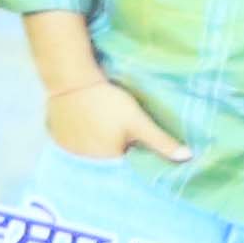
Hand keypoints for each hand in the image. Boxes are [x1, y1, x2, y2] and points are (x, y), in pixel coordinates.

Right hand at [44, 73, 178, 162]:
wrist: (71, 81)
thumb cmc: (108, 102)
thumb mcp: (138, 122)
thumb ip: (161, 141)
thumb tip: (187, 157)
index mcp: (108, 160)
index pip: (126, 159)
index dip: (133, 147)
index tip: (135, 135)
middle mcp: (86, 161)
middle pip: (107, 154)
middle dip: (115, 143)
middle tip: (117, 123)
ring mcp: (69, 149)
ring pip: (89, 146)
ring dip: (96, 138)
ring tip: (101, 118)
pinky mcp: (57, 136)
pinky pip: (72, 139)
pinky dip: (80, 132)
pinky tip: (85, 117)